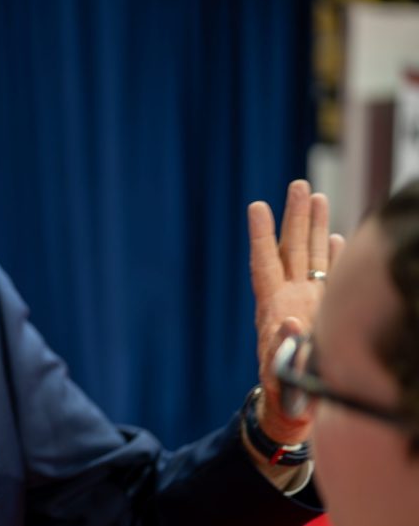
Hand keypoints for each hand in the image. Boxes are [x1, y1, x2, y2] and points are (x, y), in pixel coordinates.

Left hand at [247, 180, 344, 443]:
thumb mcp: (281, 370)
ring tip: (318, 196)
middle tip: (299, 184)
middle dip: (295, 218)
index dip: (261, 235)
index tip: (257, 205)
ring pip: (312, 257)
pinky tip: (339, 238)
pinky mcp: (326, 312)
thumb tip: (292, 319)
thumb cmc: (284, 393)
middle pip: (291, 250)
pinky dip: (335, 258)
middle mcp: (289, 297)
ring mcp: (308, 302)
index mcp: (272, 307)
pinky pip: (331, 278)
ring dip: (316, 228)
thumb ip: (286, 345)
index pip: (264, 263)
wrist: (296, 409)